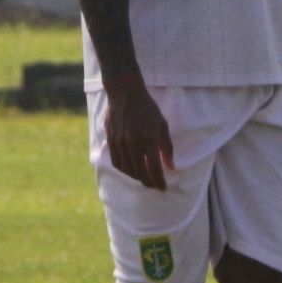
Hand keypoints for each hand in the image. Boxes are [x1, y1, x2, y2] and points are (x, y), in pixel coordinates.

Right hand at [103, 72, 173, 189]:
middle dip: (148, 182)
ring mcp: (120, 143)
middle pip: (139, 172)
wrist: (125, 93)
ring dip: (136, 177)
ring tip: (144, 178)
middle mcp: (133, 144)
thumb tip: (170, 167)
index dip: (159, 182)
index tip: (163, 188)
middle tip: (155, 185)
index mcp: (148, 140)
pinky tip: (130, 169)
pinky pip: (116, 161)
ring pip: (127, 169)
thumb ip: (166, 148)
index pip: (154, 169)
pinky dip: (124, 169)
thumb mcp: (162, 125)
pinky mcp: (111, 140)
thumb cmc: (147, 109)